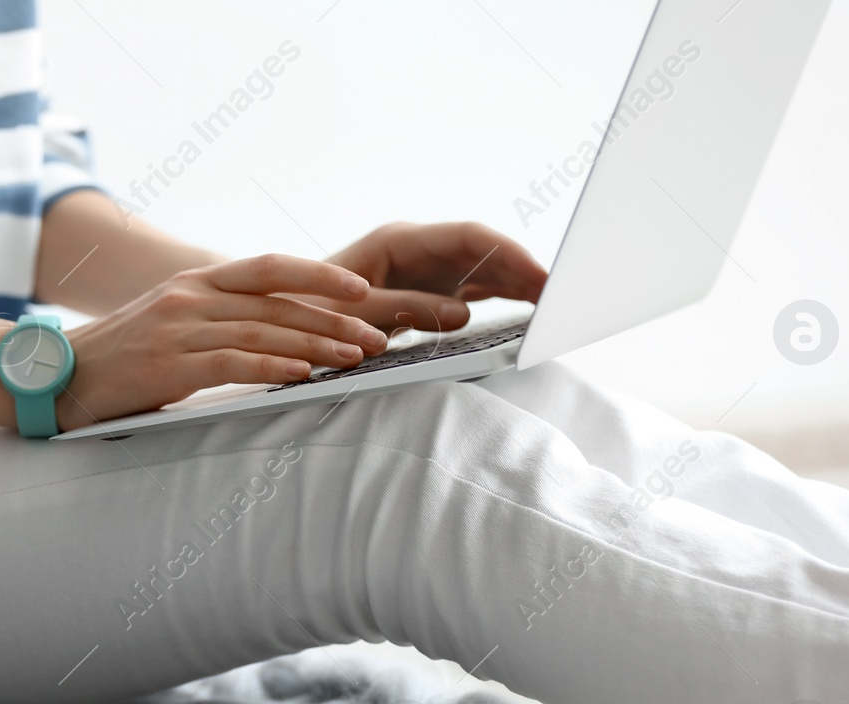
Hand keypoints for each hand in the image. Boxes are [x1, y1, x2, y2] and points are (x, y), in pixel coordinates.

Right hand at [48, 254, 389, 429]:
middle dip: (333, 319)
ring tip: (354, 358)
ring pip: (263, 332)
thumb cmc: (123, 357)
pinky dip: (271, 369)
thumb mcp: (173, 322)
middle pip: (277, 302)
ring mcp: (178, 328)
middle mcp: (190, 296)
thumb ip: (220, 318)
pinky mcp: (168, 365)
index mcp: (196, 281)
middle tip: (377, 335)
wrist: (59, 377)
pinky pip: (232, 362)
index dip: (319, 275)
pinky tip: (302, 375)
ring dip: (315, 346)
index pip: (269, 267)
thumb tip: (278, 329)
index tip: (361, 289)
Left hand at [312, 222, 548, 334]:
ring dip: (519, 283)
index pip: (468, 237)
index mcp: (399, 241)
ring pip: (484, 269)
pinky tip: (531, 310)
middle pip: (484, 251)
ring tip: (559, 302)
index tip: (541, 274)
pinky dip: (502, 299)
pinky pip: (475, 290)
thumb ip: (405, 309)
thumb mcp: (352, 313)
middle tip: (564, 291)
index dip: (508, 252)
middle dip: (524, 266)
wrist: (284, 322)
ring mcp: (425, 271)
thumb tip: (464, 313)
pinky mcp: (428, 293)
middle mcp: (417, 250)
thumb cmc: (308, 312)